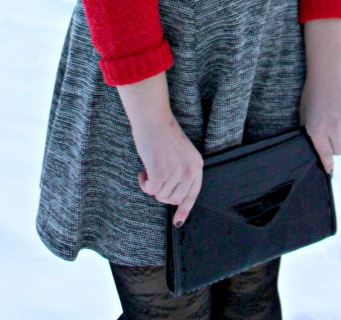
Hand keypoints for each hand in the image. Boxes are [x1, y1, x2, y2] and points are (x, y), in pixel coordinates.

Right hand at [117, 73, 202, 225]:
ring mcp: (176, 173)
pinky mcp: (161, 173)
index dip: (185, 209)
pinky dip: (144, 183)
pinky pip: (150, 190)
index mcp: (197, 165)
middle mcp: (190, 171)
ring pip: (161, 195)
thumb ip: (181, 173)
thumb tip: (173, 198)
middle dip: (162, 192)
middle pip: (174, 198)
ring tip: (150, 167)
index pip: (193, 194)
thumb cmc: (163, 132)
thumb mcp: (180, 154)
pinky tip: (143, 170)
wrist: (153, 118)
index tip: (178, 222)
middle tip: (154, 177)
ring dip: (152, 185)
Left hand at [300, 70, 340, 174]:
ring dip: (339, 132)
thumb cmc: (312, 92)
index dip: (327, 165)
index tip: (329, 171)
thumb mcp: (304, 111)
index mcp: (317, 129)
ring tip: (332, 114)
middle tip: (327, 133)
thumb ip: (308, 128)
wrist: (328, 73)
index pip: (325, 154)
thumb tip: (313, 141)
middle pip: (337, 150)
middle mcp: (332, 129)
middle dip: (333, 145)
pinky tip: (339, 107)